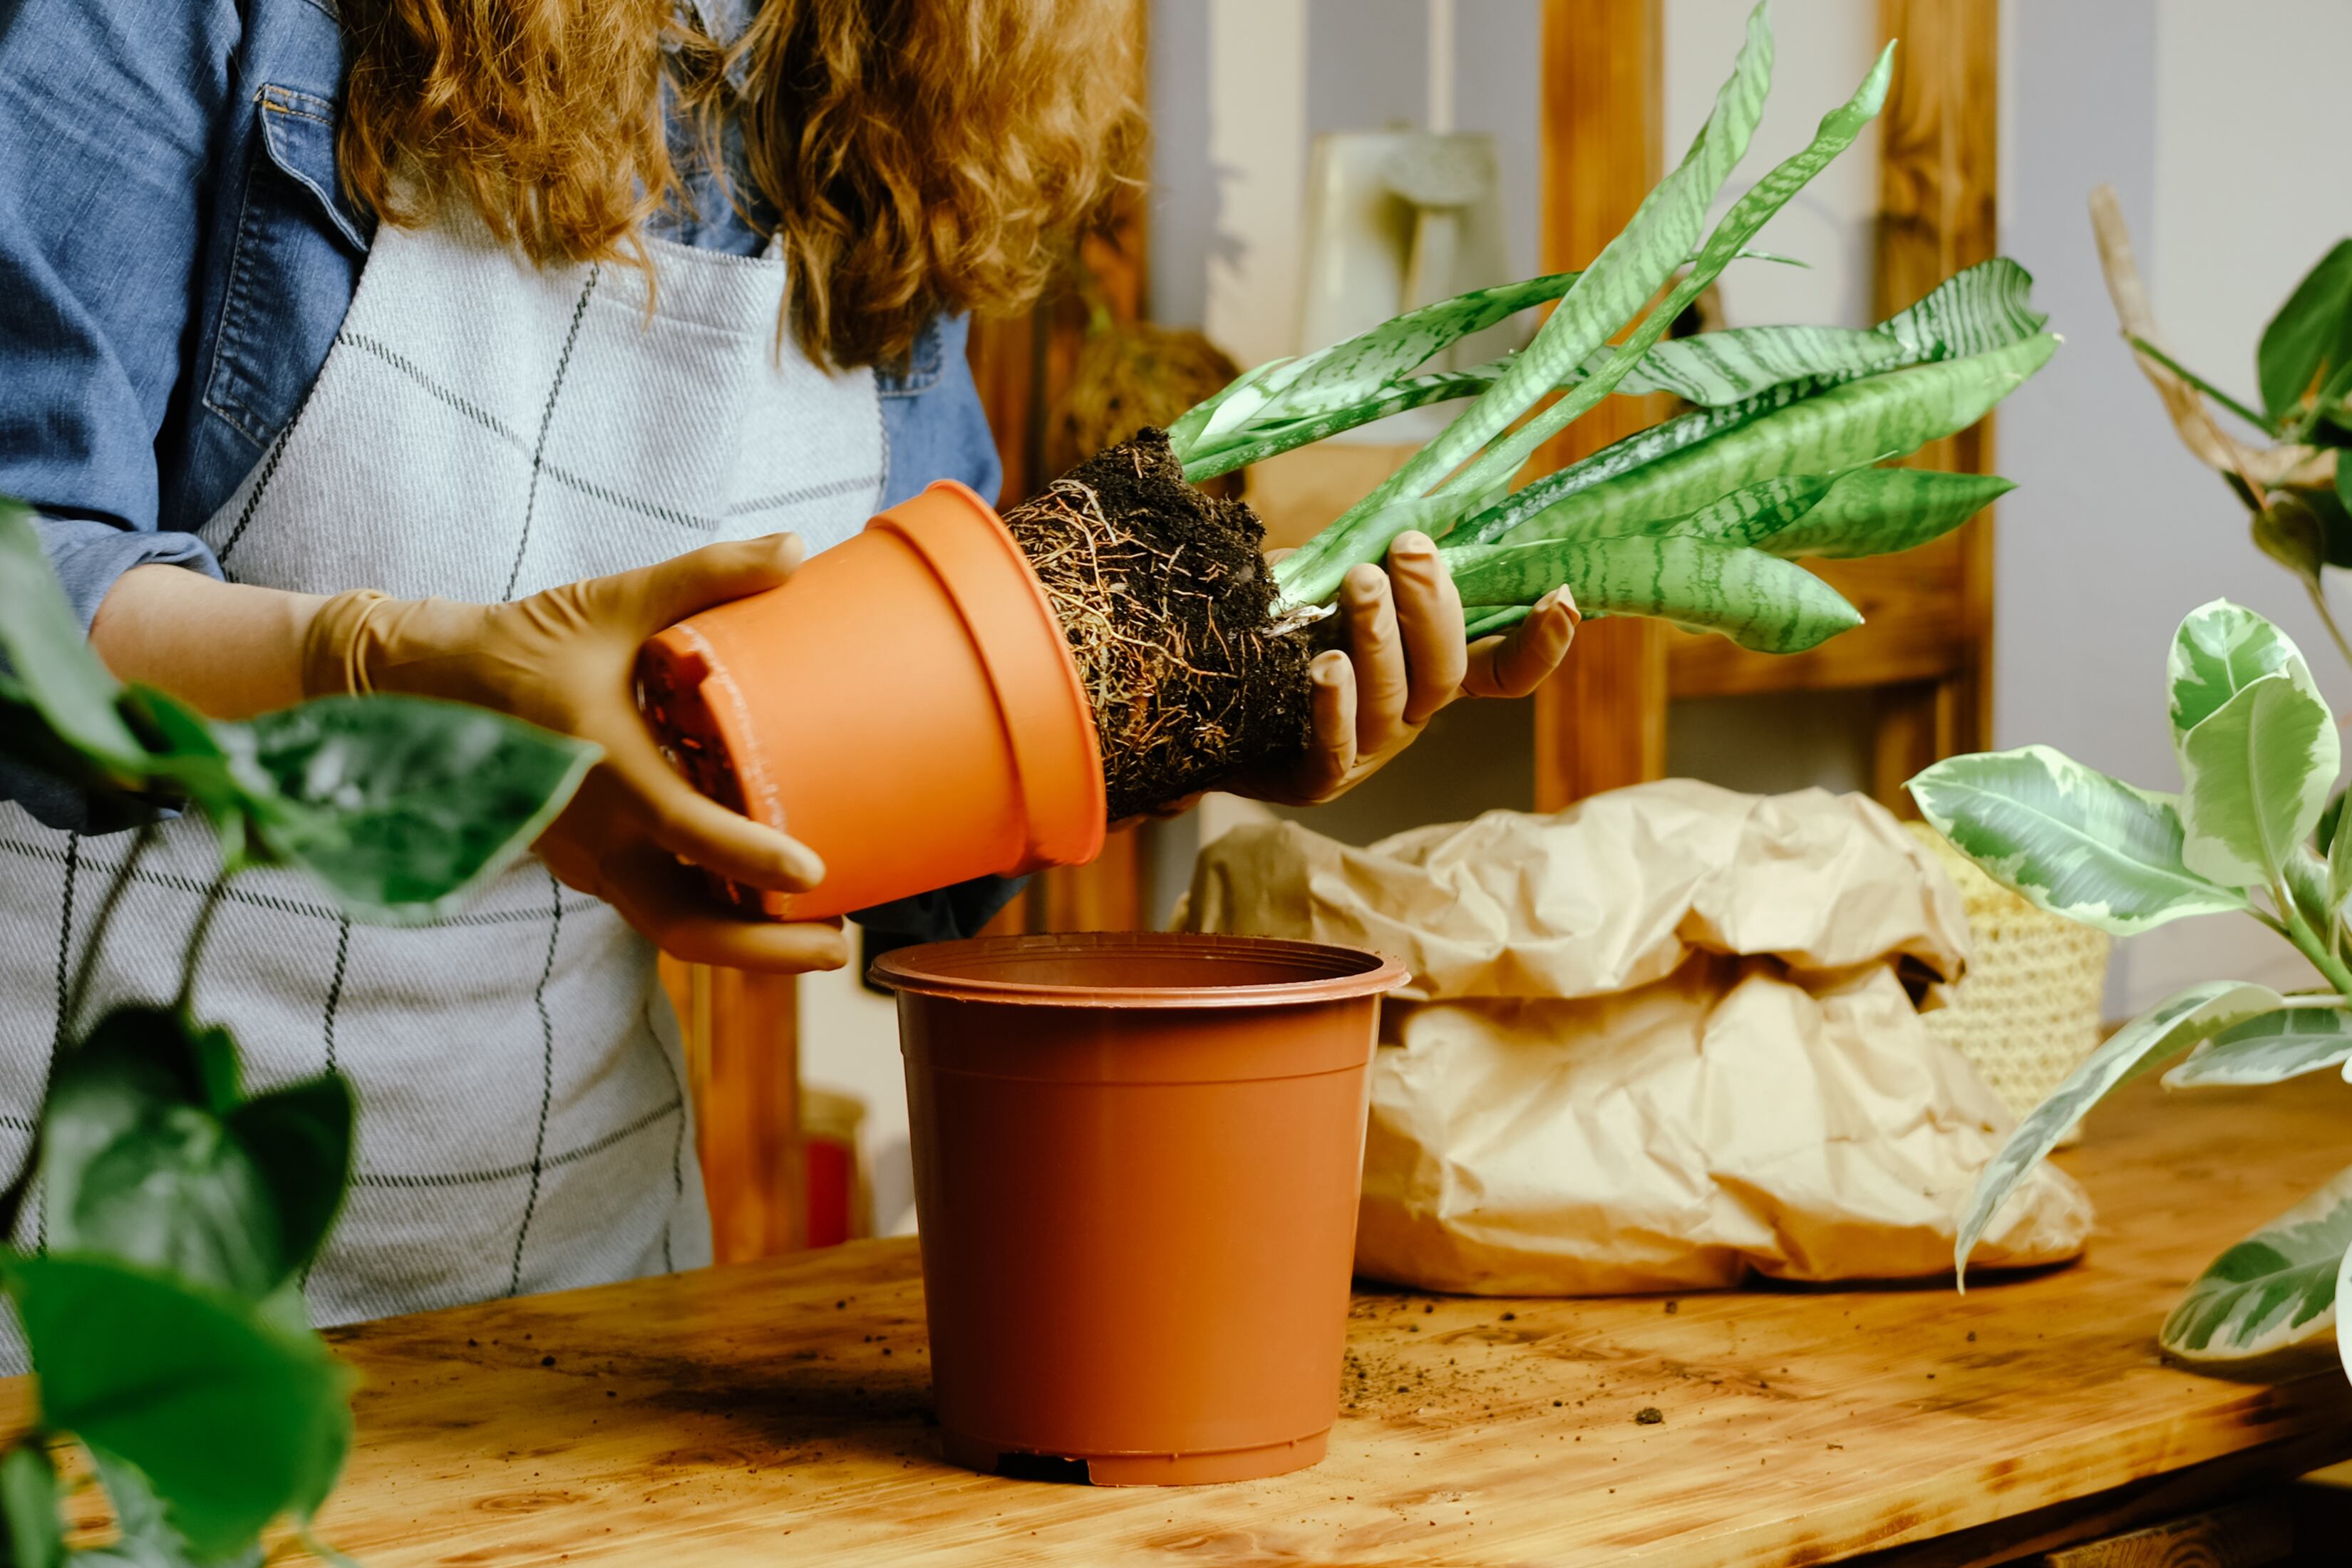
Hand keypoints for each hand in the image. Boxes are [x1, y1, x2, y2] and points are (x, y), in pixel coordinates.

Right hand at [302, 537, 847, 972]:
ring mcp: (588, 860)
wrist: (431, 690)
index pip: (683, 828)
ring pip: (671, 928)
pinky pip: (657, 907)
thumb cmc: (526, 644)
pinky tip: (769, 910)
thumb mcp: (614, 600)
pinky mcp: (588, 866)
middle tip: (838, 947)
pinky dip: (713, 918)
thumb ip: (706, 574)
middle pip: (681, 925)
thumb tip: (794, 548)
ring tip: (820, 934)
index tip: (813, 876)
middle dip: (762, 951)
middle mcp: (595, 832)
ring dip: (745, 944)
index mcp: (604, 766)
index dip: (748, 858)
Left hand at [1228, 531, 1577, 806]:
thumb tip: (1402, 506)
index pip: (1502, 670)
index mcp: (1427, 673)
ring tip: (1362, 583)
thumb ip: (1364, 558)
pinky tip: (1327, 666)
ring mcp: (1367, 752)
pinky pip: (1334, 747)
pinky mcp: (1315, 779)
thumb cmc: (1282, 643)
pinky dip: (1335, 706)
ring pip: (1394, 699)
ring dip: (1381, 637)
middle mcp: (1411, 717)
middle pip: (1445, 671)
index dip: (1539, 645)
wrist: (1210, 717)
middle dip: (1433, 606)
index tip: (1562, 594)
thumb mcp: (1326, 592)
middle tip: (1411, 549)